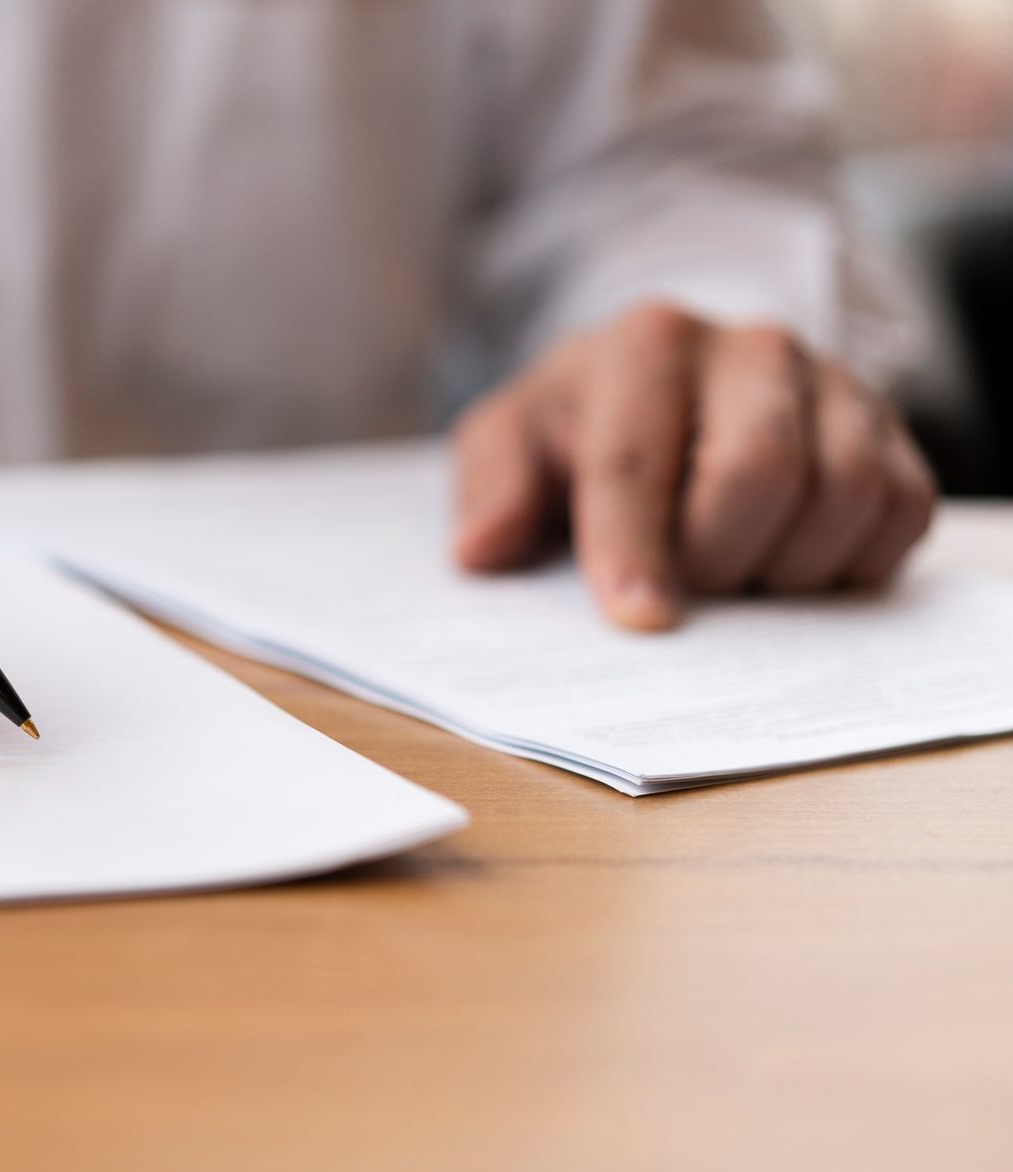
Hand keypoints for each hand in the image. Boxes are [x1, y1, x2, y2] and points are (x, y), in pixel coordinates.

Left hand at [451, 303, 936, 629]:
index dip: (634, 546)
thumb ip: (489, 486)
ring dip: (784, 568)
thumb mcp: (509, 441)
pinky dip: (848, 563)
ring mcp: (835, 386)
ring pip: (845, 494)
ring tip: (732, 576)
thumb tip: (481, 549)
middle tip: (685, 592)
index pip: (639, 455)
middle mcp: (754, 347)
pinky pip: (901, 512)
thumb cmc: (579, 427)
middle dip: (715, 557)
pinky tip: (787, 568)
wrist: (665, 388)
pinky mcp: (891, 433)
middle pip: (760, 471)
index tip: (639, 617)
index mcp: (650, 343)